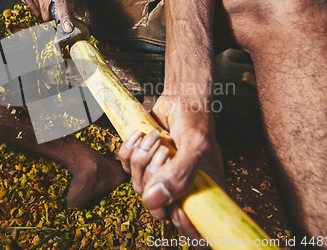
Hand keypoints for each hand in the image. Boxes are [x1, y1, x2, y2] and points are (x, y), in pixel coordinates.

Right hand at [24, 0, 74, 31]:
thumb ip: (69, 0)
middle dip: (53, 17)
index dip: (65, 17)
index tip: (68, 28)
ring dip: (46, 11)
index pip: (61, 4)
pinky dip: (40, 8)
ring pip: (41, 14)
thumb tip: (68, 17)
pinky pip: (35, 11)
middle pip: (47, 15)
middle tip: (56, 8)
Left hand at [118, 94, 224, 243]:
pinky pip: (125, 166)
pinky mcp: (141, 162)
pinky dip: (129, 148)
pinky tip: (141, 134)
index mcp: (201, 191)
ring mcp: (158, 176)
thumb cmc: (196, 121)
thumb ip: (179, 174)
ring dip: (142, 158)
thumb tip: (154, 200)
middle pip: (157, 207)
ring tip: (156, 139)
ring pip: (138, 186)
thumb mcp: (195, 146)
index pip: (191, 227)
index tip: (176, 208)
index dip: (182, 224)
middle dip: (154, 178)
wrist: (180, 98)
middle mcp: (179, 188)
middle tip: (164, 153)